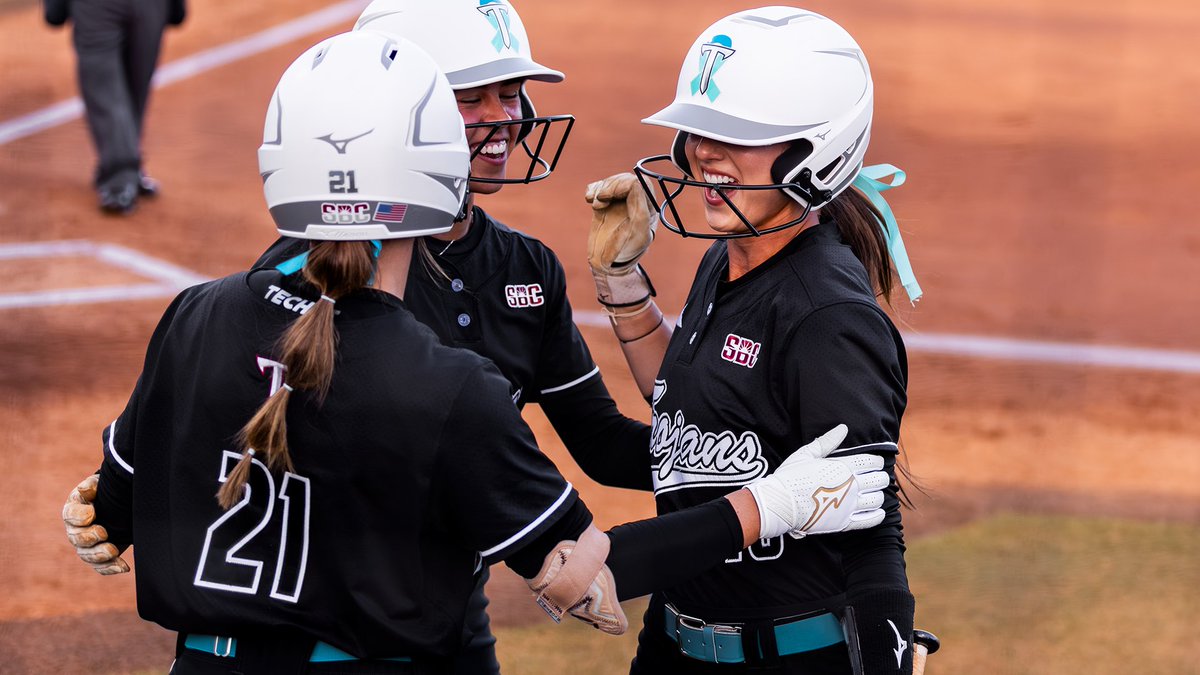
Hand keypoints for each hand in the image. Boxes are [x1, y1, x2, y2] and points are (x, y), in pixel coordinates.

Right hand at [63, 475, 128, 574]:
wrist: (118, 504)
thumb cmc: (105, 492)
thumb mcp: (99, 485)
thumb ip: (92, 486)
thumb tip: (84, 490)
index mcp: (74, 510)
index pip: (70, 514)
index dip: (78, 516)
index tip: (91, 513)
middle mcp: (76, 530)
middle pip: (76, 538)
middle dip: (89, 537)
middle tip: (103, 533)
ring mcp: (86, 545)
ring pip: (86, 555)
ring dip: (100, 555)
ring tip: (114, 551)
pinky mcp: (99, 556)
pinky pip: (100, 566)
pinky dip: (111, 568)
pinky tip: (124, 566)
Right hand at [585, 173, 656, 276]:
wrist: (608, 264)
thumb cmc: (626, 250)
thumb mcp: (638, 231)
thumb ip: (639, 207)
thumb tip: (635, 183)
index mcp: (648, 208)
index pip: (639, 183)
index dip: (621, 185)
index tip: (606, 196)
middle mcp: (635, 202)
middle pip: (625, 179)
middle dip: (609, 185)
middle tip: (599, 199)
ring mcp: (620, 203)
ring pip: (612, 182)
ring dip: (600, 188)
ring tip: (594, 204)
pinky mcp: (606, 205)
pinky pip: (600, 188)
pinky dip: (593, 189)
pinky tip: (589, 199)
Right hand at [745, 425, 889, 539]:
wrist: (780, 504)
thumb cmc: (790, 476)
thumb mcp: (807, 453)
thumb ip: (828, 441)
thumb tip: (843, 428)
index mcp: (844, 466)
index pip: (873, 462)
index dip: (876, 462)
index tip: (874, 463)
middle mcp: (852, 485)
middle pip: (880, 480)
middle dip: (880, 477)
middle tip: (874, 478)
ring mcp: (850, 505)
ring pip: (878, 499)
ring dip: (878, 495)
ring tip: (872, 494)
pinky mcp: (845, 522)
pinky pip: (870, 520)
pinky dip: (877, 515)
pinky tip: (876, 512)